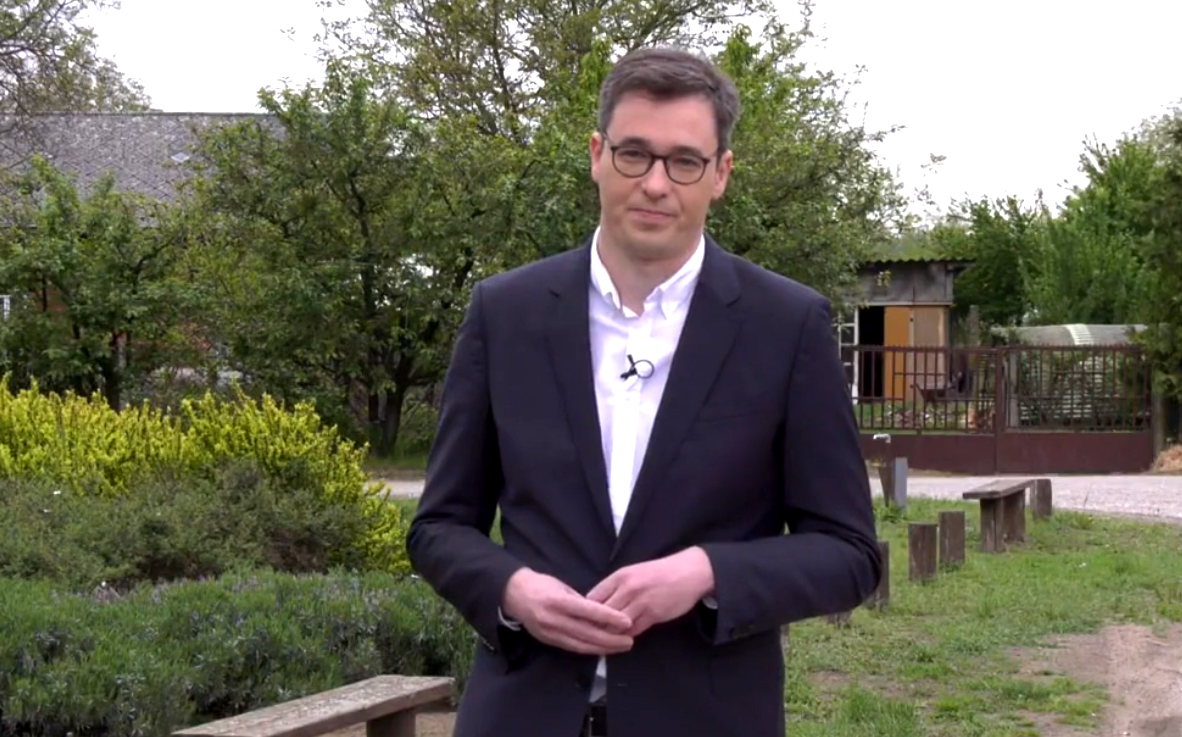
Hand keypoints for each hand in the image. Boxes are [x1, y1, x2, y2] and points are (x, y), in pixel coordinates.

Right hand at [502, 568, 634, 655]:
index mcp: (558, 601)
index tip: (627, 622)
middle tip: (630, 641)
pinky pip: (572, 648)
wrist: (513, 594)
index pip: (588, 611)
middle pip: (587, 633)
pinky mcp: (548, 641)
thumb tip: (602, 612)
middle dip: (610, 639)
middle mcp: (554, 619)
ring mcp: (550, 633)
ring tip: (621, 647)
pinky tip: (602, 649)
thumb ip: (581, 601)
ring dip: (603, 648)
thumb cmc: (541, 585)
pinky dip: (589, 649)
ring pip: (581, 645)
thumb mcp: (562, 586)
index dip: (609, 618)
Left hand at [587, 546, 714, 637]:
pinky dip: (627, 636)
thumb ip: (616, 587)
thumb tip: (597, 605)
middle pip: (602, 614)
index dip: (587, 611)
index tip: (585, 620)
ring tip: (606, 641)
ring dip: (611, 634)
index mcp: (620, 576)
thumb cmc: (660, 572)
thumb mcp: (634, 573)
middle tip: (592, 636)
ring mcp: (641, 602)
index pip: (593, 597)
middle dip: (596, 626)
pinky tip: (624, 640)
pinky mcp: (654, 614)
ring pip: (616, 625)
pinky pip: (633, 630)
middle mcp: (628, 588)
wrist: (690, 572)